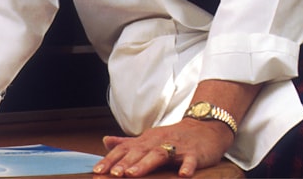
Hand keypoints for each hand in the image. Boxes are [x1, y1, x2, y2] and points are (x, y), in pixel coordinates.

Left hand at [93, 118, 232, 177]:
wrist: (204, 127)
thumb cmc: (174, 137)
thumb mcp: (148, 138)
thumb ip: (127, 142)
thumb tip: (105, 141)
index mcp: (146, 140)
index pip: (125, 149)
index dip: (111, 159)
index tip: (98, 170)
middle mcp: (158, 141)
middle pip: (139, 152)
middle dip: (125, 163)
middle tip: (113, 173)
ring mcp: (177, 147)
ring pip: (159, 154)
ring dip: (145, 164)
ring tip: (133, 174)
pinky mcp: (194, 153)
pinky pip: (190, 160)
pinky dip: (186, 167)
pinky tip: (183, 175)